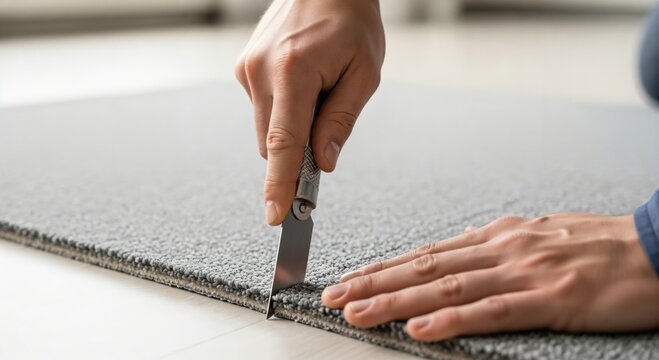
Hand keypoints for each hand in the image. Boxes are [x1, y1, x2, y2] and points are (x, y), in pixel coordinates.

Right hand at [235, 0, 384, 224]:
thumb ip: (341, 120)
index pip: (283, 143)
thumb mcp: (364, 72)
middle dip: (296, 155)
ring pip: (266, 129)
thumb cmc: (352, 21)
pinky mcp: (244, 67)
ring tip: (319, 94)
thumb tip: (324, 163)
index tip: (276, 215)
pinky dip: (283, 112)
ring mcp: (247, 68)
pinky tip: (303, 84)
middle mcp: (260, 71)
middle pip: (272, 143)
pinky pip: (262, 108)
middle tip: (324, 145)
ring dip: (290, 130)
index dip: (279, 184)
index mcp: (293, 72)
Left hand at [322, 213, 658, 340]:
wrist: (658, 248)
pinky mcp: (552, 298)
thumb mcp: (538, 238)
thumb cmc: (599, 246)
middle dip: (374, 283)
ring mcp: (524, 272)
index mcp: (497, 237)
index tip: (349, 279)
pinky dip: (451, 321)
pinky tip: (421, 330)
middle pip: (424, 268)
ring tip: (357, 313)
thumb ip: (496, 250)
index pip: (426, 254)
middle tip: (334, 296)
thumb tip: (458, 259)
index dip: (383, 267)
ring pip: (446, 288)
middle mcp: (501, 249)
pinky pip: (493, 312)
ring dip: (396, 301)